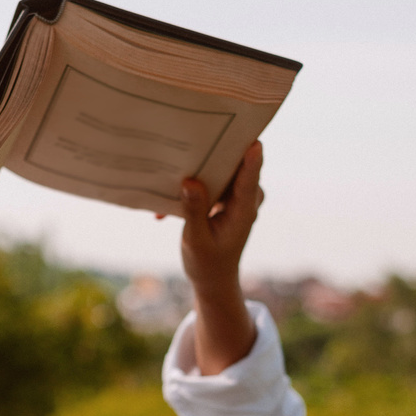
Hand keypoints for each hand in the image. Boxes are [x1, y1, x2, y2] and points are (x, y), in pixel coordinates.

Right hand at [177, 141, 263, 299]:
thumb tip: (190, 181)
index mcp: (244, 211)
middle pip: (236, 166)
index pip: (250, 177)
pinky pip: (211, 181)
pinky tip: (164, 208)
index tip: (248, 137)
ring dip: (198, 170)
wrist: (213, 279)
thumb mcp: (197, 240)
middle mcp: (245, 200)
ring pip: (221, 170)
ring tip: (171, 169)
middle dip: (215, 153)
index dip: (250, 156)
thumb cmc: (207, 263)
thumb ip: (194, 211)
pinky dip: (191, 188)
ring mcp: (236, 198)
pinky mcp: (225, 198)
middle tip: (193, 138)